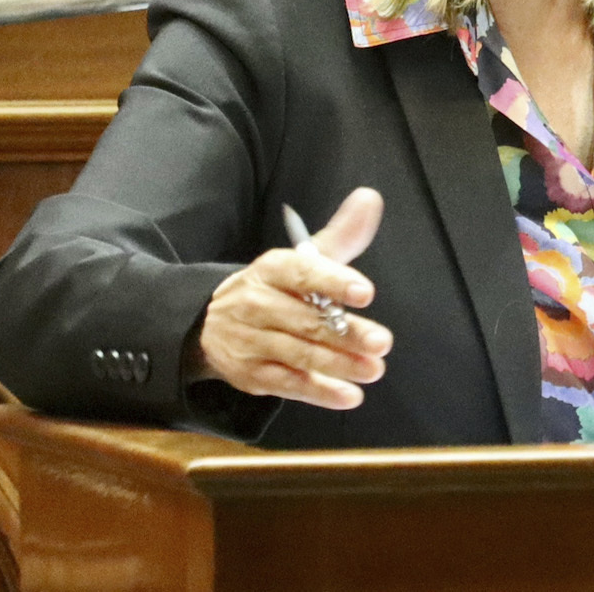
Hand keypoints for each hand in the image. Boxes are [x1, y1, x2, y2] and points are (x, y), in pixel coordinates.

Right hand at [192, 187, 392, 409]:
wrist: (211, 323)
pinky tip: (349, 396)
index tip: (366, 292)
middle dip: (346, 333)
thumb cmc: (277, 288)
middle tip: (382, 342)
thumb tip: (371, 198)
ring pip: (298, 354)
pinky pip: (287, 385)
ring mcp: (251, 341)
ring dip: (338, 364)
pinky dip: (319, 392)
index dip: (334, 282)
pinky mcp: (250, 374)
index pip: (303, 273)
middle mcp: (256, 303)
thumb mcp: (302, 259)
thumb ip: (341, 235)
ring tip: (374, 368)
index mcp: (272, 269)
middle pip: (305, 320)